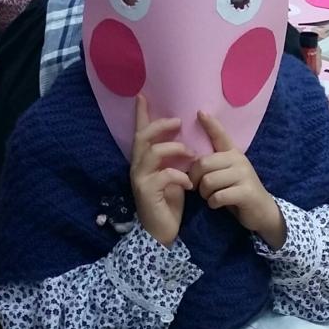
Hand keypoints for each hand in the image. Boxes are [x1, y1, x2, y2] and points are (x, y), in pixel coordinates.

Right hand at [129, 96, 193, 246]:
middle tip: (178, 122)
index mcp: (143, 162)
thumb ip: (173, 160)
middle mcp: (137, 168)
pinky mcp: (147, 193)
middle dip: (161, 126)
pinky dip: (180, 176)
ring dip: (175, 149)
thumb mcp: (172, 176)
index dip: (141, 114)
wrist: (161, 233)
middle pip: (143, 137)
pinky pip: (164, 176)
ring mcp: (140, 180)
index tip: (143, 95)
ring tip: (191, 154)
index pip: (139, 133)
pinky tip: (190, 184)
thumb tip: (185, 142)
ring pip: (153, 153)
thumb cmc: (168, 203)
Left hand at [189, 112, 284, 247]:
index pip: (220, 135)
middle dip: (195, 179)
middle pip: (203, 163)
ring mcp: (244, 175)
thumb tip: (191, 161)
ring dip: (204, 193)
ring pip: (208, 181)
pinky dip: (213, 203)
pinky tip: (217, 204)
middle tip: (198, 188)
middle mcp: (239, 160)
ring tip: (210, 197)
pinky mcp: (246, 192)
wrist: (261, 212)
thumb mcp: (226, 175)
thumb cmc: (238, 192)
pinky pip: (218, 196)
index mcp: (233, 154)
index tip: (199, 111)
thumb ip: (213, 165)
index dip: (210, 124)